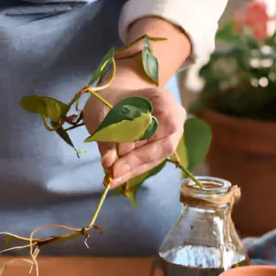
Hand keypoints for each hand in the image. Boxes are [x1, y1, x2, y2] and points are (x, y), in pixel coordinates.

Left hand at [83, 66, 185, 187]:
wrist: (117, 96)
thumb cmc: (109, 99)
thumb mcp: (100, 112)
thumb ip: (105, 136)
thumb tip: (108, 162)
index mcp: (162, 100)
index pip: (156, 128)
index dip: (136, 146)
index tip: (114, 161)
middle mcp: (175, 118)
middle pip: (162, 147)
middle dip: (136, 162)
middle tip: (112, 174)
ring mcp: (172, 134)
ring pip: (157, 157)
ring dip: (134, 169)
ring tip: (112, 179)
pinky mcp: (163, 146)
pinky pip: (151, 161)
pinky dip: (133, 169)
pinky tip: (117, 177)